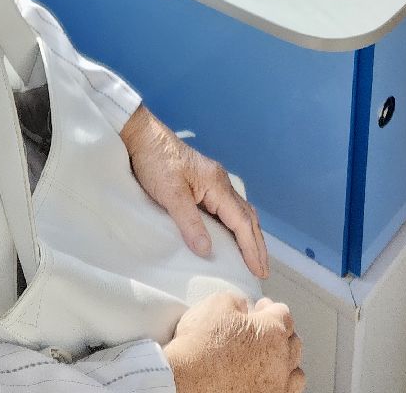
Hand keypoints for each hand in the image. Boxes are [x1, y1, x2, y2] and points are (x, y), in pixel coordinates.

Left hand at [121, 107, 267, 278]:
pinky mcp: (204, 182)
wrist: (142, 136)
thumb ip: (189, 222)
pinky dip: (236, 225)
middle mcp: (221, 183)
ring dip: (249, 234)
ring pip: (240, 211)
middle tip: (263, 270)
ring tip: (253, 256)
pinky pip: (228, 208)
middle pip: (247, 217)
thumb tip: (207, 251)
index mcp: (217, 185)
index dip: (251, 247)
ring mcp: (213, 182)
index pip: (242, 222)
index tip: (259, 270)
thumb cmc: (155, 161)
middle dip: (257, 244)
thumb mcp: (171, 194)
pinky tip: (233, 234)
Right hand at [164, 294, 304, 392]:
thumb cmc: (198, 348)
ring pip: (295, 371)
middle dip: (281, 332)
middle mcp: (280, 361)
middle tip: (265, 329)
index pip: (283, 313)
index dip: (269, 308)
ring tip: (273, 357)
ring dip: (286, 361)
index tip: (261, 309)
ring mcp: (275, 386)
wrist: (182, 380)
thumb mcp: (216, 304)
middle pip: (293, 341)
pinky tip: (270, 380)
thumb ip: (237, 300)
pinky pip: (286, 392)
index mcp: (272, 331)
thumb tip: (242, 306)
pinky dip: (281, 384)